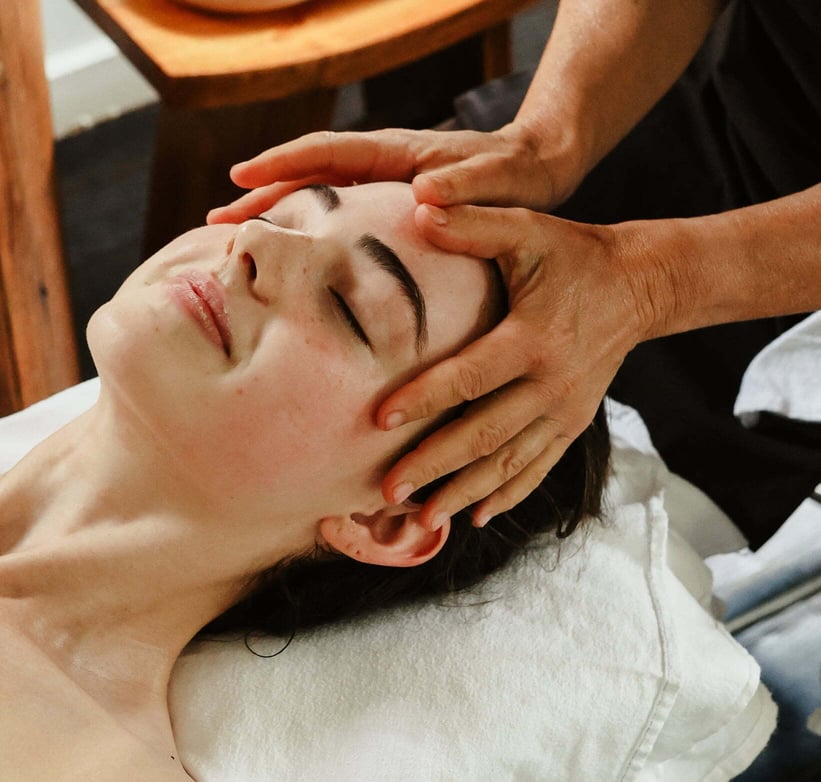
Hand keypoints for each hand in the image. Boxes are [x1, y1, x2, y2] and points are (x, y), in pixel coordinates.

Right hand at [206, 124, 568, 223]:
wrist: (537, 168)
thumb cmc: (518, 175)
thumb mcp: (499, 180)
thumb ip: (465, 187)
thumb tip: (422, 192)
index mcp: (396, 152)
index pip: (326, 151)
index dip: (282, 163)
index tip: (241, 178)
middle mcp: (379, 163)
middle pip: (306, 173)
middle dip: (260, 194)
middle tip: (214, 221)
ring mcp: (379, 183)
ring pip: (314, 192)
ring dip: (273, 211)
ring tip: (232, 236)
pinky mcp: (385, 203)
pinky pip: (333, 210)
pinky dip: (303, 226)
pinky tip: (288, 253)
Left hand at [381, 204, 670, 528]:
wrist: (639, 285)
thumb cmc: (571, 254)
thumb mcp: (528, 232)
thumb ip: (474, 223)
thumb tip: (419, 204)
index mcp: (535, 338)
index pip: (471, 375)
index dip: (425, 396)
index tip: (380, 416)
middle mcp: (553, 384)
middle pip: (486, 434)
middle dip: (435, 465)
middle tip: (388, 490)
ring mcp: (565, 411)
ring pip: (509, 464)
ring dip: (464, 493)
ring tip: (420, 520)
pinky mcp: (572, 425)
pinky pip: (537, 469)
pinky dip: (505, 496)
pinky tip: (472, 518)